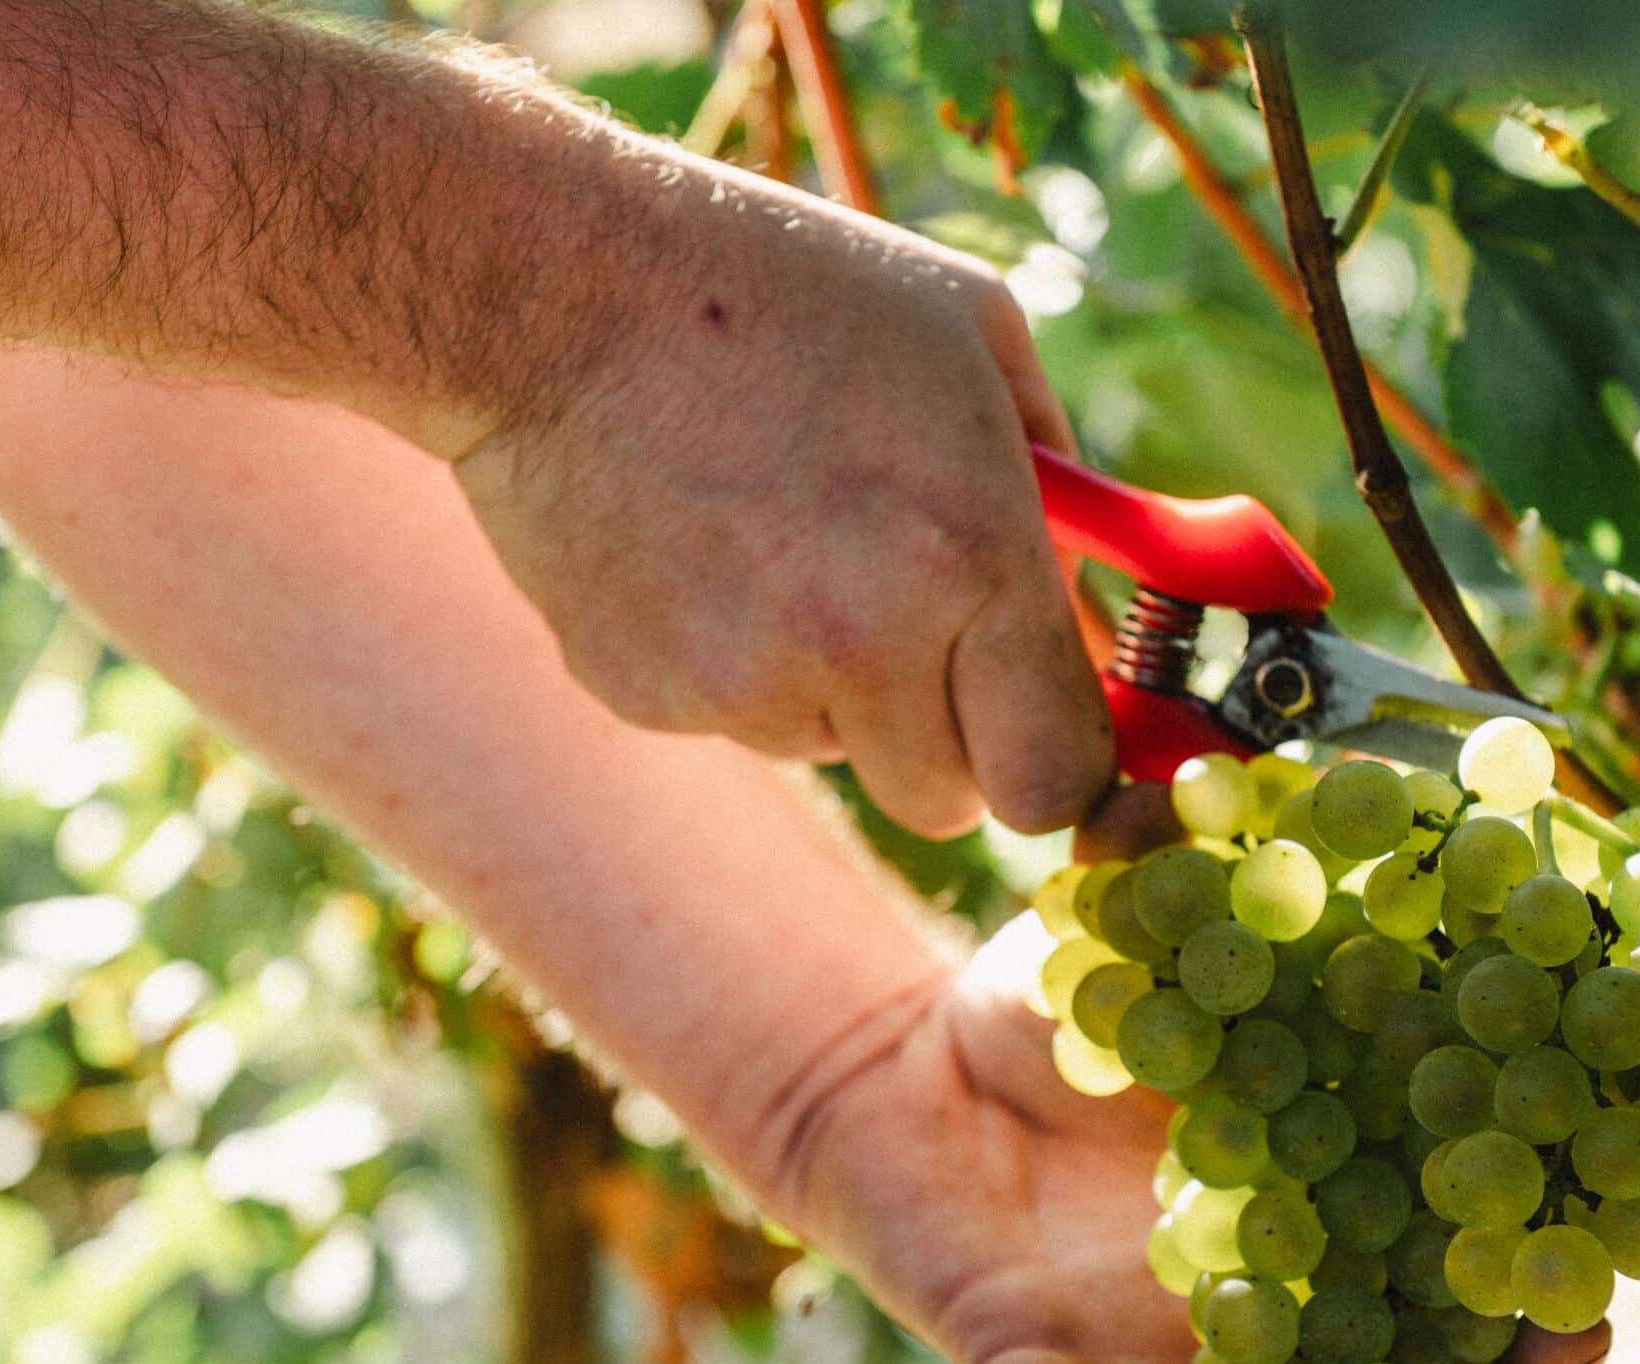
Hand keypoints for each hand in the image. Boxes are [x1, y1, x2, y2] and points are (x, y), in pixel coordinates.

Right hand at [452, 153, 1111, 839]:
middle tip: (923, 640)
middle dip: (954, 740)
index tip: (1047, 730)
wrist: (552, 288)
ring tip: (779, 536)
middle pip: (950, 802)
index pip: (1057, 774)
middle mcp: (861, 641)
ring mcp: (741, 682)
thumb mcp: (973, 334)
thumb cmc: (782, 285)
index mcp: (967, 553)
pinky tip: (697, 544)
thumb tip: (1088, 596)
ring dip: (835, 684)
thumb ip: (1059, 484)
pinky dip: (731, 657)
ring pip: (837, 752)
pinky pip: (731, 717)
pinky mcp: (644, 695)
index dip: (1061, 761)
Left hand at [752, 934, 1610, 1363]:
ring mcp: (1160, 1340)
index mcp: (1323, 1166)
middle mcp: (1270, 1282)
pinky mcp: (1038, 1361)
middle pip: (1427, 1362)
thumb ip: (1169, 861)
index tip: (1627, 1224)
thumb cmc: (1054, 1001)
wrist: (901, 1076)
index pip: (1471, 1216)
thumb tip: (1201, 777)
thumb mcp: (1117, 920)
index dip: (1559, 1229)